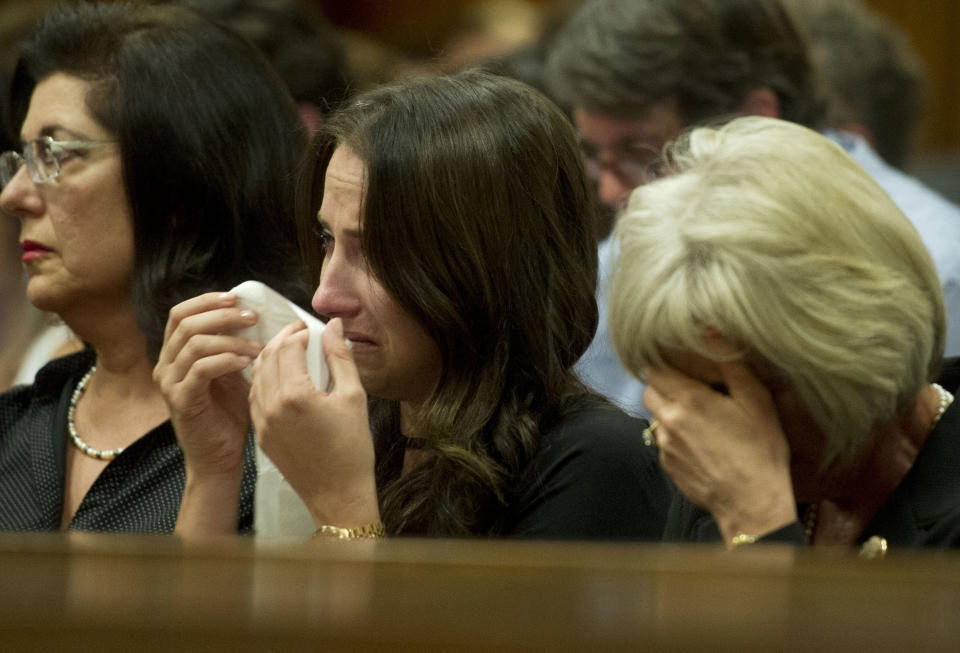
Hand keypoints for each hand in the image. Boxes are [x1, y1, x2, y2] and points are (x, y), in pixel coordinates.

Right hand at [154, 292, 261, 479]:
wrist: (221, 457)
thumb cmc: (229, 414)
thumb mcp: (232, 371)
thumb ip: (233, 345)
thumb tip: (253, 315)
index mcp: (175, 354)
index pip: (180, 313)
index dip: (207, 301)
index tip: (236, 297)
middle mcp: (165, 365)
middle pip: (186, 323)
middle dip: (223, 315)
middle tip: (253, 318)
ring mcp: (170, 383)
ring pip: (194, 343)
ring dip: (231, 340)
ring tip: (257, 347)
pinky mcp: (180, 400)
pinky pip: (201, 369)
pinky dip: (226, 360)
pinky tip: (246, 362)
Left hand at [249, 318, 378, 528]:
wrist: (337, 495)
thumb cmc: (352, 448)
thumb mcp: (354, 396)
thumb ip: (341, 357)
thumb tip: (334, 326)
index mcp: (295, 395)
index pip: (289, 347)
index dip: (301, 333)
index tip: (313, 329)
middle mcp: (271, 406)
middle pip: (269, 357)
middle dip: (284, 340)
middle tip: (301, 333)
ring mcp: (262, 422)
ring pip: (257, 376)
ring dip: (271, 358)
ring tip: (291, 351)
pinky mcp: (260, 435)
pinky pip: (255, 397)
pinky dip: (265, 380)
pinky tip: (281, 377)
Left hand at [643, 360, 796, 540]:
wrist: (752, 504)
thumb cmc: (760, 451)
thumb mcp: (756, 401)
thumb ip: (730, 364)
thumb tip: (712, 330)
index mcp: (688, 400)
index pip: (655, 368)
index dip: (665, 362)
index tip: (680, 362)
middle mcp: (668, 421)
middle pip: (649, 389)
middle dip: (665, 384)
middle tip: (692, 387)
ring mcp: (664, 446)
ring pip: (654, 415)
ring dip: (669, 410)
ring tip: (700, 416)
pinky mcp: (667, 465)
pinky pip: (661, 440)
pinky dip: (674, 434)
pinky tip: (701, 441)